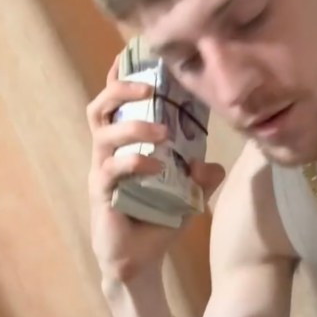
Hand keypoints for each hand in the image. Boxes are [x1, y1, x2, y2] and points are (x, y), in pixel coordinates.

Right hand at [87, 55, 224, 280]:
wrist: (138, 262)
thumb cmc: (156, 221)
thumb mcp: (187, 195)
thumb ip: (201, 177)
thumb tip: (215, 164)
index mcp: (124, 144)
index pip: (117, 102)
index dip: (121, 77)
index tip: (134, 54)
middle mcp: (108, 152)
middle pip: (101, 107)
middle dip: (121, 89)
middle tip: (150, 87)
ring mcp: (102, 171)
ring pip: (104, 133)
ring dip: (133, 126)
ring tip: (162, 132)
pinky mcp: (101, 193)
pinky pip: (112, 169)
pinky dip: (134, 162)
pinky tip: (153, 165)